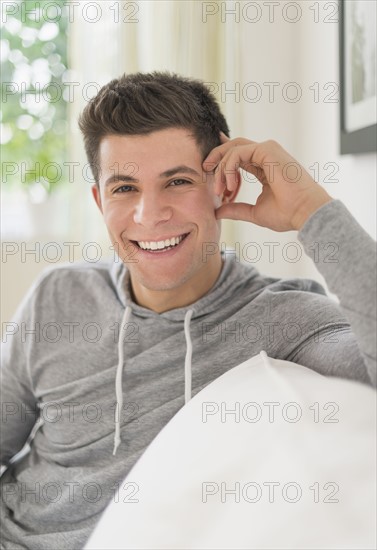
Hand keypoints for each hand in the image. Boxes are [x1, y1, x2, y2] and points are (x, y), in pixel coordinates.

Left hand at [203, 134, 332, 230]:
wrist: (304, 213)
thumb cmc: (287, 213)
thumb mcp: (254, 212)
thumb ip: (236, 209)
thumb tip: (218, 211)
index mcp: (264, 166)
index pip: (238, 155)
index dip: (220, 158)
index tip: (207, 169)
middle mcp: (266, 155)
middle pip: (233, 147)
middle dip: (215, 157)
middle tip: (204, 171)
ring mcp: (268, 150)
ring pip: (233, 148)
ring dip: (221, 167)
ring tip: (220, 189)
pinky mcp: (268, 150)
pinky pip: (238, 152)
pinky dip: (229, 167)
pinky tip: (230, 184)